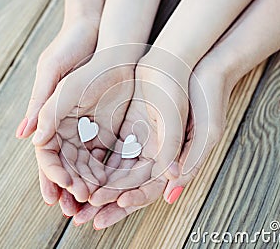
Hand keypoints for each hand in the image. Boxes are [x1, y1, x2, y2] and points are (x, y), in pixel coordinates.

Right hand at [32, 47, 138, 201]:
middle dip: (70, 187)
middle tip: (76, 209)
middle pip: (66, 165)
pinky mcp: (106, 131)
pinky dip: (106, 172)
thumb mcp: (58, 80)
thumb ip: (43, 108)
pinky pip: (104, 156)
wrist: (112, 47)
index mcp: (49, 118)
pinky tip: (111, 186)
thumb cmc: (80, 58)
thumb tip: (26, 137)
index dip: (51, 174)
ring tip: (94, 203)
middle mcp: (66, 128)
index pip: (47, 154)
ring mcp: (87, 131)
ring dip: (88, 184)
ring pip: (85, 165)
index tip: (61, 190)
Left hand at [74, 54, 227, 228]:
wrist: (185, 63)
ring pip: (118, 172)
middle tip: (83, 215)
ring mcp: (143, 143)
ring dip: (100, 186)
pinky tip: (80, 170)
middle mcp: (157, 157)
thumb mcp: (201, 128)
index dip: (131, 199)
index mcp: (174, 161)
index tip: (109, 205)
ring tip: (78, 197)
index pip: (150, 189)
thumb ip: (186, 157)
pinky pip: (111, 152)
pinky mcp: (130, 130)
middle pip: (130, 187)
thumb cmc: (200, 96)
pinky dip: (97, 163)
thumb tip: (172, 188)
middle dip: (108, 202)